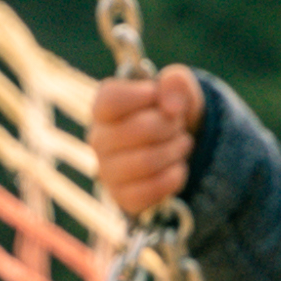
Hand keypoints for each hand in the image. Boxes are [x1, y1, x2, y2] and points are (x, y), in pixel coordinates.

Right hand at [87, 65, 199, 218]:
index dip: (140, 96)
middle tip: (177, 124)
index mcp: (104, 108)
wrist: (174, 147)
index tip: (157, 95)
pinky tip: (176, 168)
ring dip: (176, 150)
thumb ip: (175, 83)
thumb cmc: (168, 112)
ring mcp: (107, 170)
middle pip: (139, 129)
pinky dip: (174, 177)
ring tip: (181, 144)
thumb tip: (171, 106)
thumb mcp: (177, 89)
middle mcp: (99, 139)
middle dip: (170, 125)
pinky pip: (151, 190)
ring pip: (147, 161)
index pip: (110, 100)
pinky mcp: (122, 196)